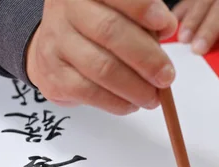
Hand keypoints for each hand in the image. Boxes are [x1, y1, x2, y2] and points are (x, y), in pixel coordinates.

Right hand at [26, 0, 177, 114]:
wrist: (54, 48)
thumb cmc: (95, 27)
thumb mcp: (120, 11)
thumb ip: (143, 16)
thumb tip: (166, 27)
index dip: (142, 8)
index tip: (165, 25)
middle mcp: (66, 10)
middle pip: (109, 31)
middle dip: (146, 58)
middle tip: (166, 76)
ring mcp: (56, 42)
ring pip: (101, 67)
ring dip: (134, 87)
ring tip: (152, 97)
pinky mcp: (53, 74)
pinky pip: (89, 92)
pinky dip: (116, 102)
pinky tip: (130, 104)